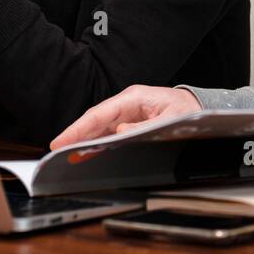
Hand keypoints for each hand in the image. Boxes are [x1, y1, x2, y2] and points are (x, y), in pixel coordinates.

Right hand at [50, 85, 200, 148]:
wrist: (196, 107)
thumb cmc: (186, 109)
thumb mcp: (172, 118)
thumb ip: (146, 126)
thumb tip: (120, 132)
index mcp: (134, 98)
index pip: (100, 113)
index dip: (79, 128)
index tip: (62, 140)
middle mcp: (126, 106)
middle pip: (94, 121)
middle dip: (75, 135)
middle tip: (56, 151)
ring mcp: (126, 115)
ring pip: (99, 129)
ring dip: (83, 142)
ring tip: (66, 156)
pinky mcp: (128, 125)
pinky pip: (108, 136)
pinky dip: (96, 145)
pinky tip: (84, 155)